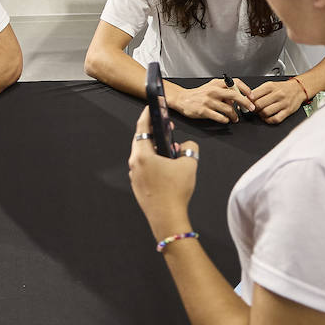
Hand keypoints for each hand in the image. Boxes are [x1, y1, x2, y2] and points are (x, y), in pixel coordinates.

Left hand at [128, 107, 198, 238]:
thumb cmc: (175, 191)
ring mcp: (134, 175)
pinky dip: (154, 161)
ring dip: (156, 148)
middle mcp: (134, 163)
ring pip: (143, 155)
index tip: (151, 107)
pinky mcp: (138, 185)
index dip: (147, 115)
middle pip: (142, 141)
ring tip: (172, 147)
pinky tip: (168, 165)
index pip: (142, 128)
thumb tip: (188, 147)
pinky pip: (144, 167)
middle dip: (155, 132)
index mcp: (142, 154)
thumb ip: (191, 149)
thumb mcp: (189, 165)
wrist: (167, 218)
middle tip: (166, 126)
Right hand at [172, 78, 254, 122]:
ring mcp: (208, 101)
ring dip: (235, 116)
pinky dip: (225, 120)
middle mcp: (213, 91)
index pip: (235, 83)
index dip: (246, 89)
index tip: (251, 96)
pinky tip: (226, 120)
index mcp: (216, 84)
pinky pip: (220, 117)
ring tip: (235, 118)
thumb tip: (237, 99)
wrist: (182, 99)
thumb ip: (224, 91)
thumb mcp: (211, 87)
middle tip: (251, 108)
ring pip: (228, 109)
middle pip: (235, 95)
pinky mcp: (203, 111)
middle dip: (246, 103)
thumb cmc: (198, 94)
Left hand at [251, 78, 306, 124]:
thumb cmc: (282, 88)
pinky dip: (268, 120)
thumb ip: (258, 91)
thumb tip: (246, 99)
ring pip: (266, 112)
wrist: (298, 89)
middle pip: (259, 105)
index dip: (247, 101)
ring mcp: (283, 103)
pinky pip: (275, 119)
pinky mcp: (288, 111)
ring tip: (260, 113)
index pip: (254, 95)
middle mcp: (277, 94)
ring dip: (260, 115)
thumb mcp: (269, 85)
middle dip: (253, 109)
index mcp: (270, 86)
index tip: (245, 103)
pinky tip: (267, 117)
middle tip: (252, 109)